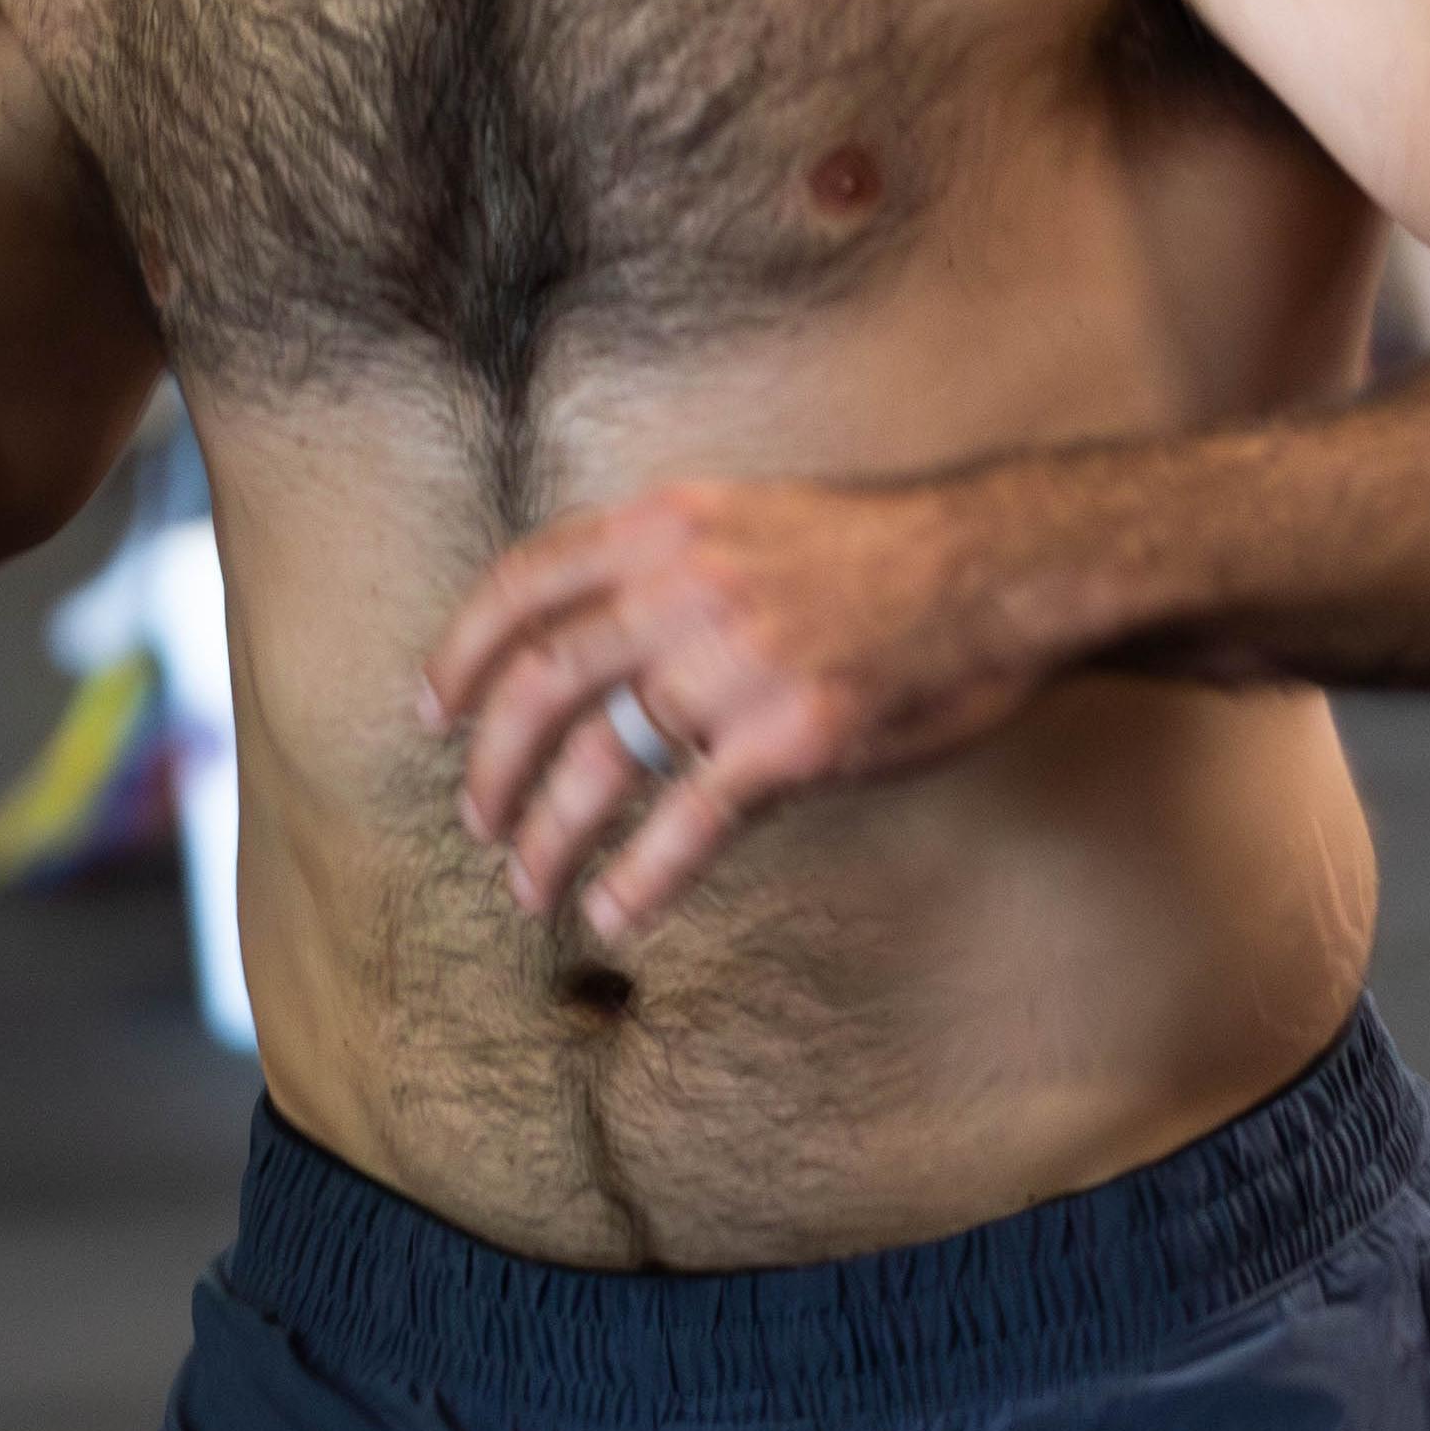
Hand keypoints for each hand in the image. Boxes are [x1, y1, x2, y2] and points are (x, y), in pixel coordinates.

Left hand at [418, 477, 1056, 940]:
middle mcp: (683, 588)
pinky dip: (639, 878)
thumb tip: (594, 637)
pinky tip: (615, 913)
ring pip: (598, 766)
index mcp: (665, 527)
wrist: (999, 566)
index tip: (430, 715)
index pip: (522, 587)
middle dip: (491, 769)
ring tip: (530, 886)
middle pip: (540, 688)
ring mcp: (735, 666)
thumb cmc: (884, 553)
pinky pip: (688, 824)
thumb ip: (668, 565)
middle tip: (478, 822)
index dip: (460, 657)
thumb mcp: (751, 517)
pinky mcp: (792, 738)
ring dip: (548, 838)